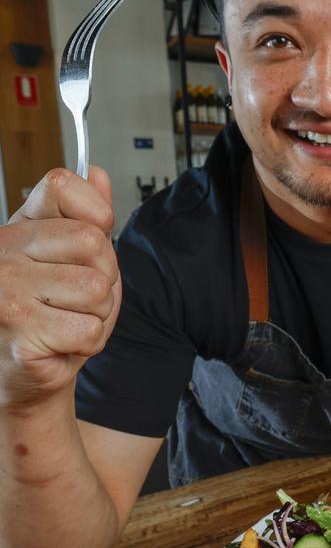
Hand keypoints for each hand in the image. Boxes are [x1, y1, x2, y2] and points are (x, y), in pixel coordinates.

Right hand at [0, 166, 120, 405]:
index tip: (87, 247)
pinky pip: (89, 328)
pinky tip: (63, 344)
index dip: (95, 216)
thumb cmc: (51, 317)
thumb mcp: (72, 260)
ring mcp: (6, 289)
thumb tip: (97, 172)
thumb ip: (87, 219)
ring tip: (68, 322)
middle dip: (104, 278)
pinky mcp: (20, 329)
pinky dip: (88, 343)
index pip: (62, 185)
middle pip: (93, 243)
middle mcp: (2, 251)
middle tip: (77, 300)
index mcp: (17, 228)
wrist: (26, 374)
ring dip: (97, 315)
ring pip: (96, 289)